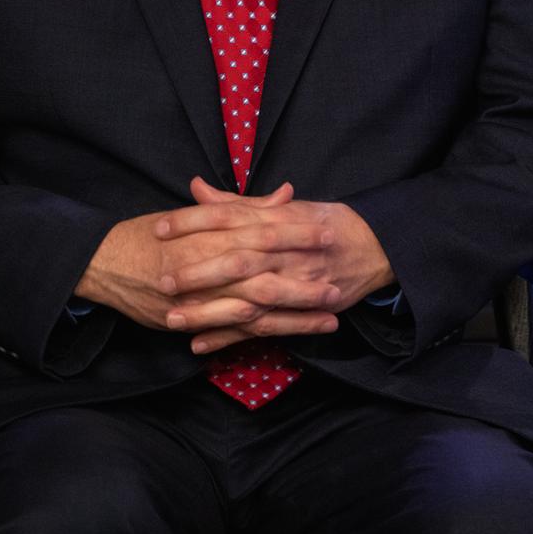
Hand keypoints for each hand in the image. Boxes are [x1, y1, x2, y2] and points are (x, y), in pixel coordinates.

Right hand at [72, 180, 339, 336]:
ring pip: (255, 306)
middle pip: (264, 270)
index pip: (262, 229)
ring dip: (294, 313)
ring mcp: (200, 295)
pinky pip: (233, 331)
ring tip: (329, 315)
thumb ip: (244, 206)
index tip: (328, 232)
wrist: (105, 263)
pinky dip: (264, 334)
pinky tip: (292, 338)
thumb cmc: (150, 234)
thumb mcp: (196, 213)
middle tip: (338, 279)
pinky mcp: (192, 320)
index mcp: (211, 231)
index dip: (297, 232)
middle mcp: (208, 263)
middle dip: (303, 278)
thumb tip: (286, 194)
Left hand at [158, 177, 395, 353]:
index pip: (227, 216)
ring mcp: (292, 284)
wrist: (373, 247)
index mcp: (275, 220)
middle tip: (162, 279)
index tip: (160, 228)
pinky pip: (261, 328)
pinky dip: (231, 338)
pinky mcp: (299, 311)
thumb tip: (197, 188)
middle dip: (198, 271)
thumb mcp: (282, 207)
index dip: (193, 221)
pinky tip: (200, 344)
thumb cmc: (322, 223)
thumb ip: (237, 203)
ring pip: (246, 300)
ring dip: (209, 312)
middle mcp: (282, 252)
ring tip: (172, 319)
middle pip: (235, 260)